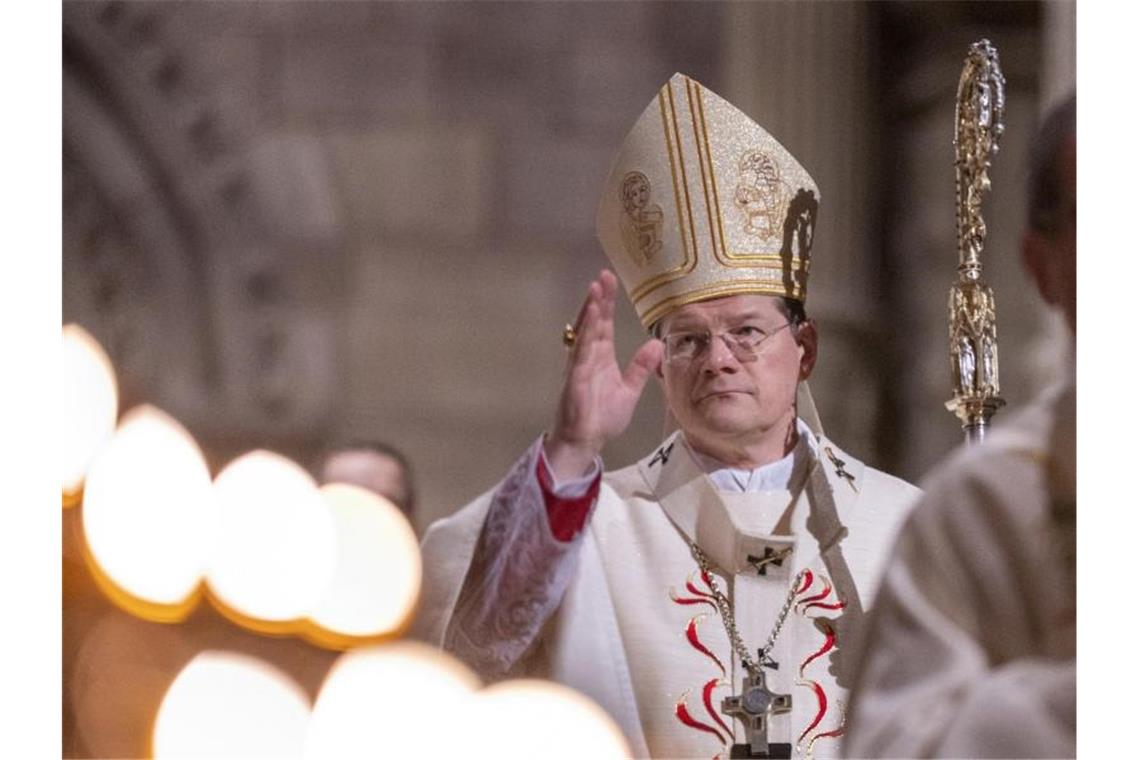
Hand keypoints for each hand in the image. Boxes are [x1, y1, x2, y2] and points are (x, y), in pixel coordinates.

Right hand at [545, 270, 662, 479]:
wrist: (585, 442)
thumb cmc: (601, 419)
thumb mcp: (629, 391)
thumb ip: (640, 368)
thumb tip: (656, 345)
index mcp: (600, 358)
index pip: (604, 325)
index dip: (607, 304)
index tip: (610, 282)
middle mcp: (588, 357)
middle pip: (594, 322)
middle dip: (599, 298)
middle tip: (605, 275)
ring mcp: (580, 365)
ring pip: (586, 331)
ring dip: (591, 308)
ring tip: (596, 287)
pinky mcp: (575, 376)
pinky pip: (581, 349)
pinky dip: (586, 330)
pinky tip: (591, 314)